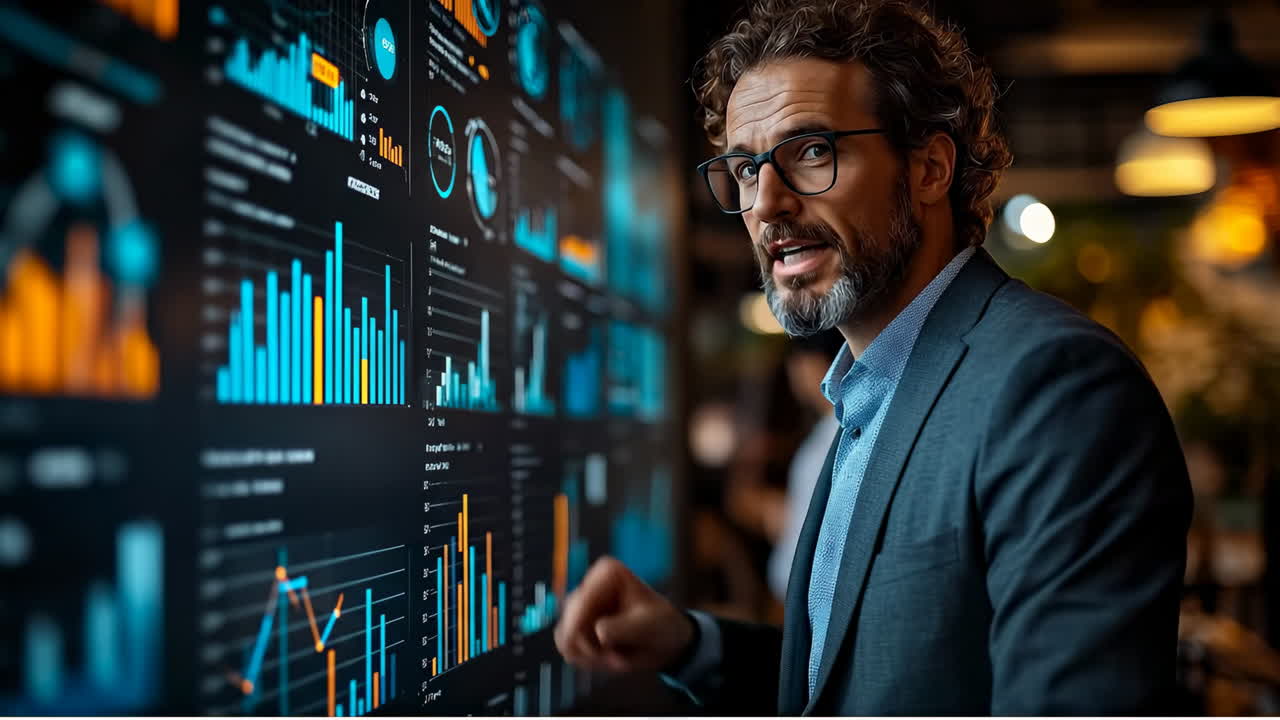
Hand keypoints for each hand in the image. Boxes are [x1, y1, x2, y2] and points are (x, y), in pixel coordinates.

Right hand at [554, 556, 693, 673]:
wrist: (665, 641)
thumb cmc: (661, 625)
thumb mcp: (647, 626)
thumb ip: (621, 628)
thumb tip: (598, 632)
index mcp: (606, 573)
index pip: (580, 605)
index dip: (589, 635)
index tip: (613, 650)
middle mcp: (588, 583)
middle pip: (569, 625)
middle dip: (592, 649)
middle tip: (618, 658)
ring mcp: (580, 605)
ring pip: (565, 639)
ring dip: (591, 656)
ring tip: (617, 656)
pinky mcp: (576, 623)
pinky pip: (567, 647)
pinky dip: (587, 660)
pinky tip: (608, 656)